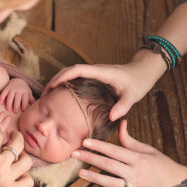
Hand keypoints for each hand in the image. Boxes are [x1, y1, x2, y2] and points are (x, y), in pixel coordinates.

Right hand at [0, 78, 34, 112]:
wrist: (18, 81)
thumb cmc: (24, 90)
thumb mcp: (29, 93)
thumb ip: (31, 99)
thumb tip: (33, 106)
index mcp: (25, 92)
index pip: (25, 98)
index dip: (24, 104)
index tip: (23, 110)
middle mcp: (18, 90)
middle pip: (17, 98)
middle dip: (16, 105)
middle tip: (15, 112)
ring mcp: (12, 89)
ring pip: (10, 96)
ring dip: (9, 103)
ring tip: (8, 109)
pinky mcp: (6, 88)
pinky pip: (3, 93)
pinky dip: (1, 97)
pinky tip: (0, 102)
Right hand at [0, 116, 33, 186]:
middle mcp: (0, 165)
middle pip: (18, 143)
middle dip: (16, 135)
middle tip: (12, 135)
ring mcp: (7, 179)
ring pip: (27, 162)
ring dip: (23, 156)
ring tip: (16, 155)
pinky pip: (28, 182)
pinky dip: (25, 177)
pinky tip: (17, 173)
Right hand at [42, 51, 165, 120]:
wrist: (142, 72)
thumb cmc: (137, 83)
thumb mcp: (132, 96)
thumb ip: (123, 106)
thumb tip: (112, 117)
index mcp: (100, 72)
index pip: (77, 70)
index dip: (63, 76)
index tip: (53, 86)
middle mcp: (94, 70)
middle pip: (69, 70)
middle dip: (55, 79)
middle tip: (45, 94)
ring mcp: (92, 73)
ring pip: (70, 73)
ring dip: (58, 81)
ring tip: (48, 95)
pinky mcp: (93, 77)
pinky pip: (75, 77)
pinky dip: (65, 83)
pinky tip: (61, 95)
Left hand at [71, 120, 186, 186]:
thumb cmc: (163, 165)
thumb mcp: (148, 150)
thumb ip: (130, 140)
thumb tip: (120, 123)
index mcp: (139, 159)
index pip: (115, 151)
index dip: (99, 146)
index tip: (84, 141)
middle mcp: (136, 174)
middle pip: (109, 166)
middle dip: (90, 158)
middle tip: (74, 153)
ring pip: (110, 184)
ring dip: (93, 177)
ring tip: (80, 172)